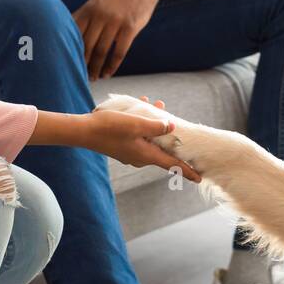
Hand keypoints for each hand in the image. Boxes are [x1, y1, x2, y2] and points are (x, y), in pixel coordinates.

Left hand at [71, 0, 163, 79]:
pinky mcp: (130, 27)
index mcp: (88, 9)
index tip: (66, 63)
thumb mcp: (98, 1)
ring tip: (94, 77)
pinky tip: (108, 73)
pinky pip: (119, 52)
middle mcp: (99, 15)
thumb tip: (68, 36)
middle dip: (82, 64)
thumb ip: (85, 16)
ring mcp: (115, 21)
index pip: (73, 34)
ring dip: (96, 68)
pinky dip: (112, 65)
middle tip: (79, 76)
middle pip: (86, 46)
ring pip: (101, 51)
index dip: (69, 51)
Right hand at [77, 105, 200, 182]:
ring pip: (150, 139)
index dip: (186, 170)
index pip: (172, 165)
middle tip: (177, 121)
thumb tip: (172, 126)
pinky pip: (139, 135)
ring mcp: (131, 152)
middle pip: (162, 150)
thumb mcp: (136, 124)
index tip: (199, 178)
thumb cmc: (109, 128)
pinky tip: (141, 105)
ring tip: (158, 104)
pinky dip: (143, 123)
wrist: (83, 131)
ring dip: (156, 124)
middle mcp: (140, 157)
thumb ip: (156, 126)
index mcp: (146, 155)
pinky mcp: (123, 145)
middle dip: (171, 136)